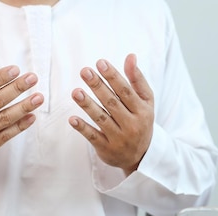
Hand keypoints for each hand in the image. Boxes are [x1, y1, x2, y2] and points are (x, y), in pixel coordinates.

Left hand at [69, 54, 153, 174]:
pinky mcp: (106, 149)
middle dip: (98, 86)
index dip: (113, 76)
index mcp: (142, 110)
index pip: (125, 91)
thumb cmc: (141, 121)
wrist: (141, 156)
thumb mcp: (145, 101)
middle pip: (112, 103)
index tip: (100, 63)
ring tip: (75, 92)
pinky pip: (93, 137)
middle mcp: (131, 124)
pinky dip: (83, 128)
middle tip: (84, 71)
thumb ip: (137, 80)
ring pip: (101, 119)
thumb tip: (130, 56)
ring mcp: (119, 138)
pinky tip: (72, 119)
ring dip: (88, 105)